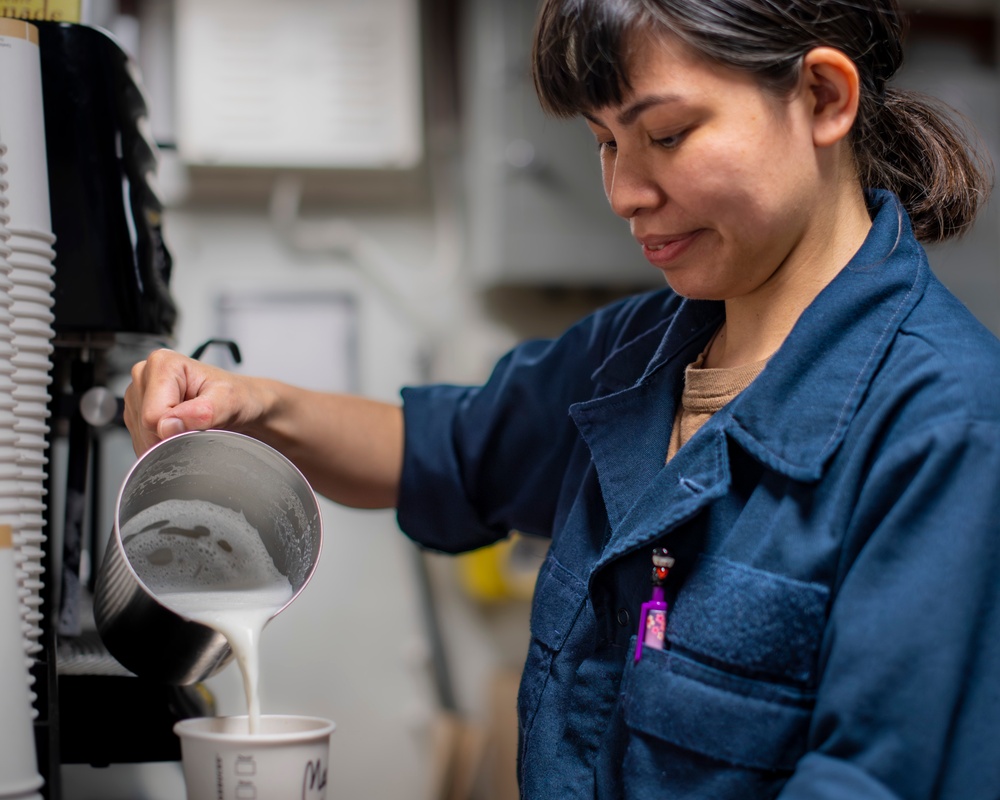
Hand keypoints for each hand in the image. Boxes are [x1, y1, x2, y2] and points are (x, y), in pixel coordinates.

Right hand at [123, 348, 263, 455]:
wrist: (241, 404)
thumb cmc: (237, 397)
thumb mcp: (230, 402)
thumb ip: (203, 412)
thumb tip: (169, 425)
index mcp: (162, 363)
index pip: (153, 415)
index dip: (179, 427)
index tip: (201, 420)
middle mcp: (144, 375)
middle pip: (146, 427)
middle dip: (173, 435)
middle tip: (199, 424)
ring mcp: (137, 395)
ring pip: (143, 437)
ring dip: (169, 441)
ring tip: (191, 424)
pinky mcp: (137, 414)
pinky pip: (143, 443)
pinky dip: (163, 445)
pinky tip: (181, 431)